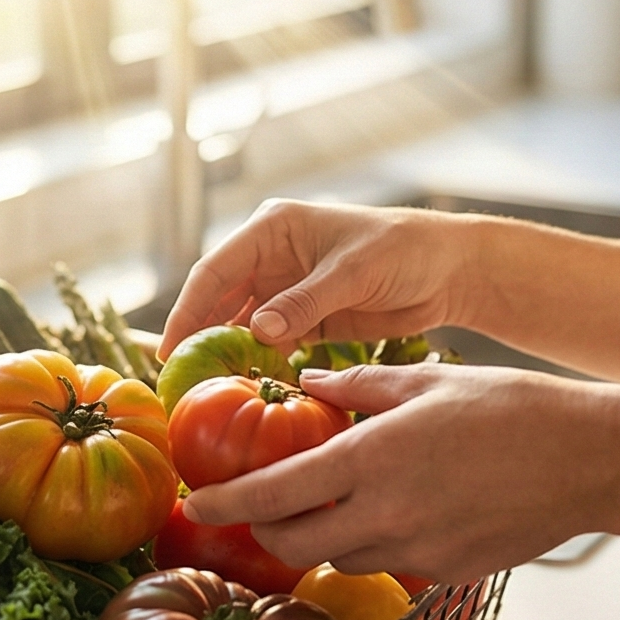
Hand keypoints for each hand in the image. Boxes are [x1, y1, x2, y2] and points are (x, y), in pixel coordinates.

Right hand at [157, 200, 478, 359]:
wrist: (449, 270)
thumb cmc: (403, 251)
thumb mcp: (352, 273)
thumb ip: (304, 302)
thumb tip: (257, 331)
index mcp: (272, 229)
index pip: (214, 271)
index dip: (188, 311)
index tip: (170, 349)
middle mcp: (270, 257)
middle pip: (219, 300)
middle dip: (198, 337)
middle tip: (178, 380)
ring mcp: (285, 289)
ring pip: (239, 324)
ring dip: (224, 354)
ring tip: (204, 390)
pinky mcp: (303, 317)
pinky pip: (267, 342)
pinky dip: (254, 363)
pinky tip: (243, 387)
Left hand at [180, 364, 619, 583]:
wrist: (590, 457)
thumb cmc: (509, 408)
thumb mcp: (423, 382)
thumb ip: (355, 385)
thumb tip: (307, 381)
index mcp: (370, 459)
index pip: (273, 495)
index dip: (225, 504)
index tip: (194, 505)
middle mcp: (384, 513)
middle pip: (293, 544)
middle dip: (264, 528)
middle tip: (259, 505)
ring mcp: (416, 548)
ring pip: (337, 558)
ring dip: (319, 536)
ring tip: (327, 500)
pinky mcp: (445, 569)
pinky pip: (385, 564)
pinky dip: (368, 543)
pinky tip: (386, 511)